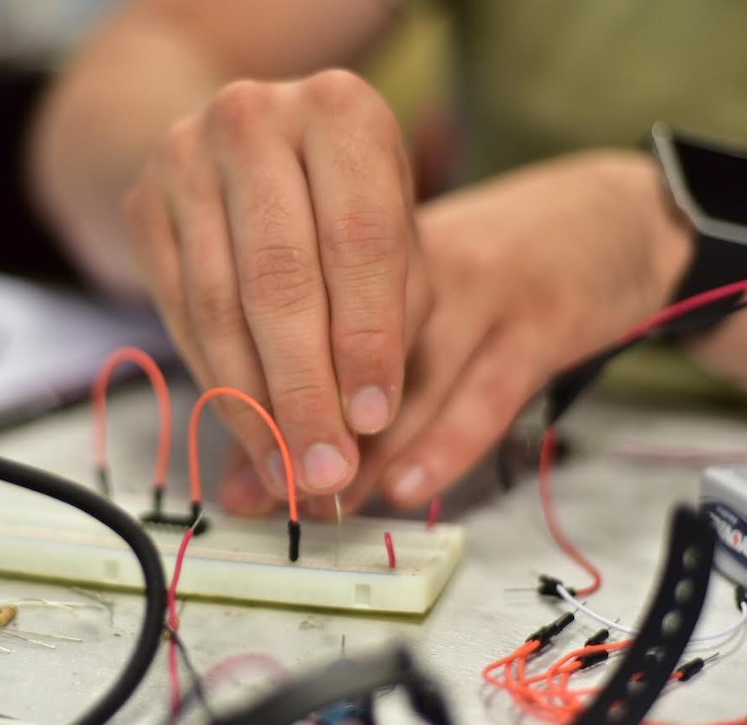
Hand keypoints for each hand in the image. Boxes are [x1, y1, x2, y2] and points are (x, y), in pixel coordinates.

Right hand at [124, 70, 425, 506]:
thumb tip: (360, 434)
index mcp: (339, 111)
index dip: (367, 340)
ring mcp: (185, 159)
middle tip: (323, 470)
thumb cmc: (338, 205)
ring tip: (286, 470)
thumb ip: (389, 325)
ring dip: (254, 404)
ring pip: (219, 306)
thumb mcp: (391, 240)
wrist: (237, 146)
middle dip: (304, 390)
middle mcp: (254, 120)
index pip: (360, 239)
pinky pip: (178, 314)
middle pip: (279, 279)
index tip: (373, 421)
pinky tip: (246, 429)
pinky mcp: (142, 205)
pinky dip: (216, 382)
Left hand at [223, 150, 692, 516]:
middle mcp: (415, 252)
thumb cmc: (479, 270)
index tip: (238, 465)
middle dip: (299, 424)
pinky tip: (403, 488)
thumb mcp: (403, 292)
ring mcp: (481, 284)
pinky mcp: (543, 319)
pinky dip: (442, 446)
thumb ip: (331, 357)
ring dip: (362, 448)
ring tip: (325, 502)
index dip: (260, 390)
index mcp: (365, 235)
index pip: (294, 309)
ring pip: (406, 372)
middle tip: (270, 491)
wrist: (607, 221)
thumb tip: (248, 455)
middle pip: (339, 340)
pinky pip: (485, 391)